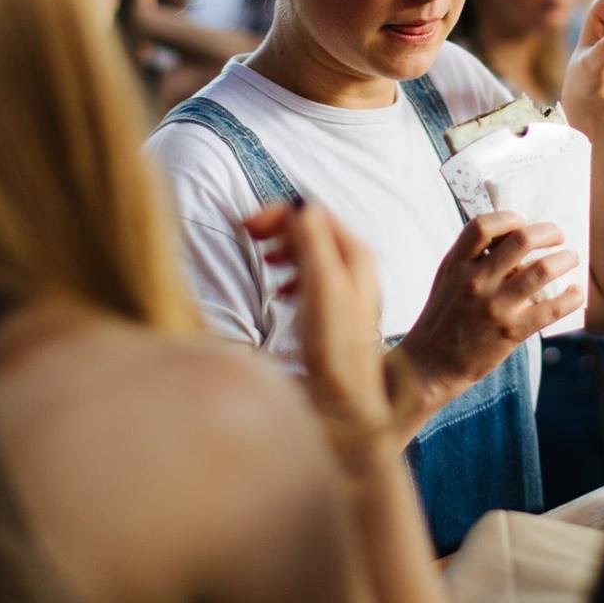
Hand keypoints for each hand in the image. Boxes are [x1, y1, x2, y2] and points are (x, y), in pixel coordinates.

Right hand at [247, 202, 388, 437]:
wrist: (345, 396)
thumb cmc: (334, 344)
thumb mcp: (322, 285)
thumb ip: (313, 241)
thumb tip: (300, 206)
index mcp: (355, 253)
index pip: (314, 212)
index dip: (280, 213)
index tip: (247, 227)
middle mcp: (356, 266)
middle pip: (313, 228)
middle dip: (280, 229)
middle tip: (250, 238)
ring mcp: (347, 288)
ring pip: (310, 252)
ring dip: (284, 251)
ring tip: (267, 267)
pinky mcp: (336, 310)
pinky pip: (310, 278)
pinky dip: (290, 276)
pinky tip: (280, 294)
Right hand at [400, 212, 583, 411]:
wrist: (431, 364)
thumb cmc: (443, 318)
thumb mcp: (447, 278)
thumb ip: (470, 257)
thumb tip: (507, 236)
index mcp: (458, 264)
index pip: (484, 225)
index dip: (510, 218)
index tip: (522, 222)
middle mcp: (476, 281)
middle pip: (522, 240)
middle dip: (549, 232)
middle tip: (558, 236)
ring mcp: (495, 306)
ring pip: (542, 270)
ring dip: (565, 260)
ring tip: (571, 259)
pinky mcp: (511, 331)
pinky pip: (551, 309)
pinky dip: (571, 298)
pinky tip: (575, 293)